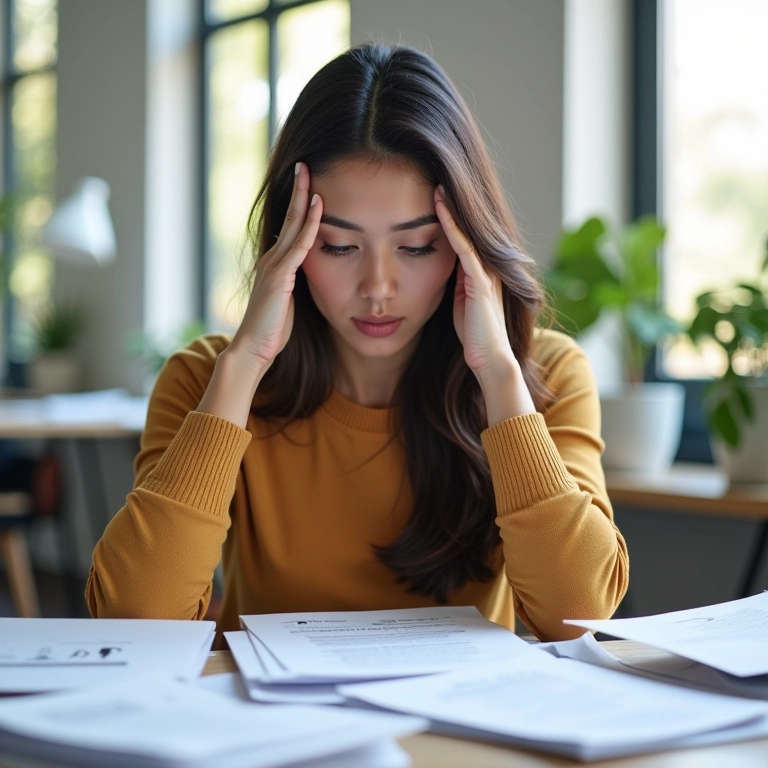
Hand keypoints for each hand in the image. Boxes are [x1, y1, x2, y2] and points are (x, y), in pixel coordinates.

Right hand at [230, 162, 322, 373]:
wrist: (253, 349)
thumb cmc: (272, 331)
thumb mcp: (288, 301)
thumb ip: (296, 283)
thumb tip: (309, 273)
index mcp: (274, 264)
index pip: (288, 227)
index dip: (297, 204)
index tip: (307, 183)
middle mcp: (271, 259)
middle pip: (287, 216)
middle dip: (297, 189)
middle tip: (304, 163)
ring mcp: (273, 266)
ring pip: (291, 224)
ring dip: (301, 197)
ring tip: (308, 171)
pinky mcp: (279, 277)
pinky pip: (299, 245)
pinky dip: (309, 224)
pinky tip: (317, 206)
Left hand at [434, 185, 513, 377]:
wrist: (489, 359)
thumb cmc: (473, 336)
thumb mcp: (460, 302)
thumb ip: (456, 283)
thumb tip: (442, 266)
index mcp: (481, 272)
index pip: (465, 237)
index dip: (451, 216)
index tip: (435, 195)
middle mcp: (487, 267)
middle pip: (470, 229)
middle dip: (454, 205)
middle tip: (437, 178)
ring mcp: (486, 273)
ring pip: (468, 232)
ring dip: (453, 209)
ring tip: (437, 184)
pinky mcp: (481, 282)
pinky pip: (465, 247)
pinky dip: (452, 227)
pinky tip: (440, 208)